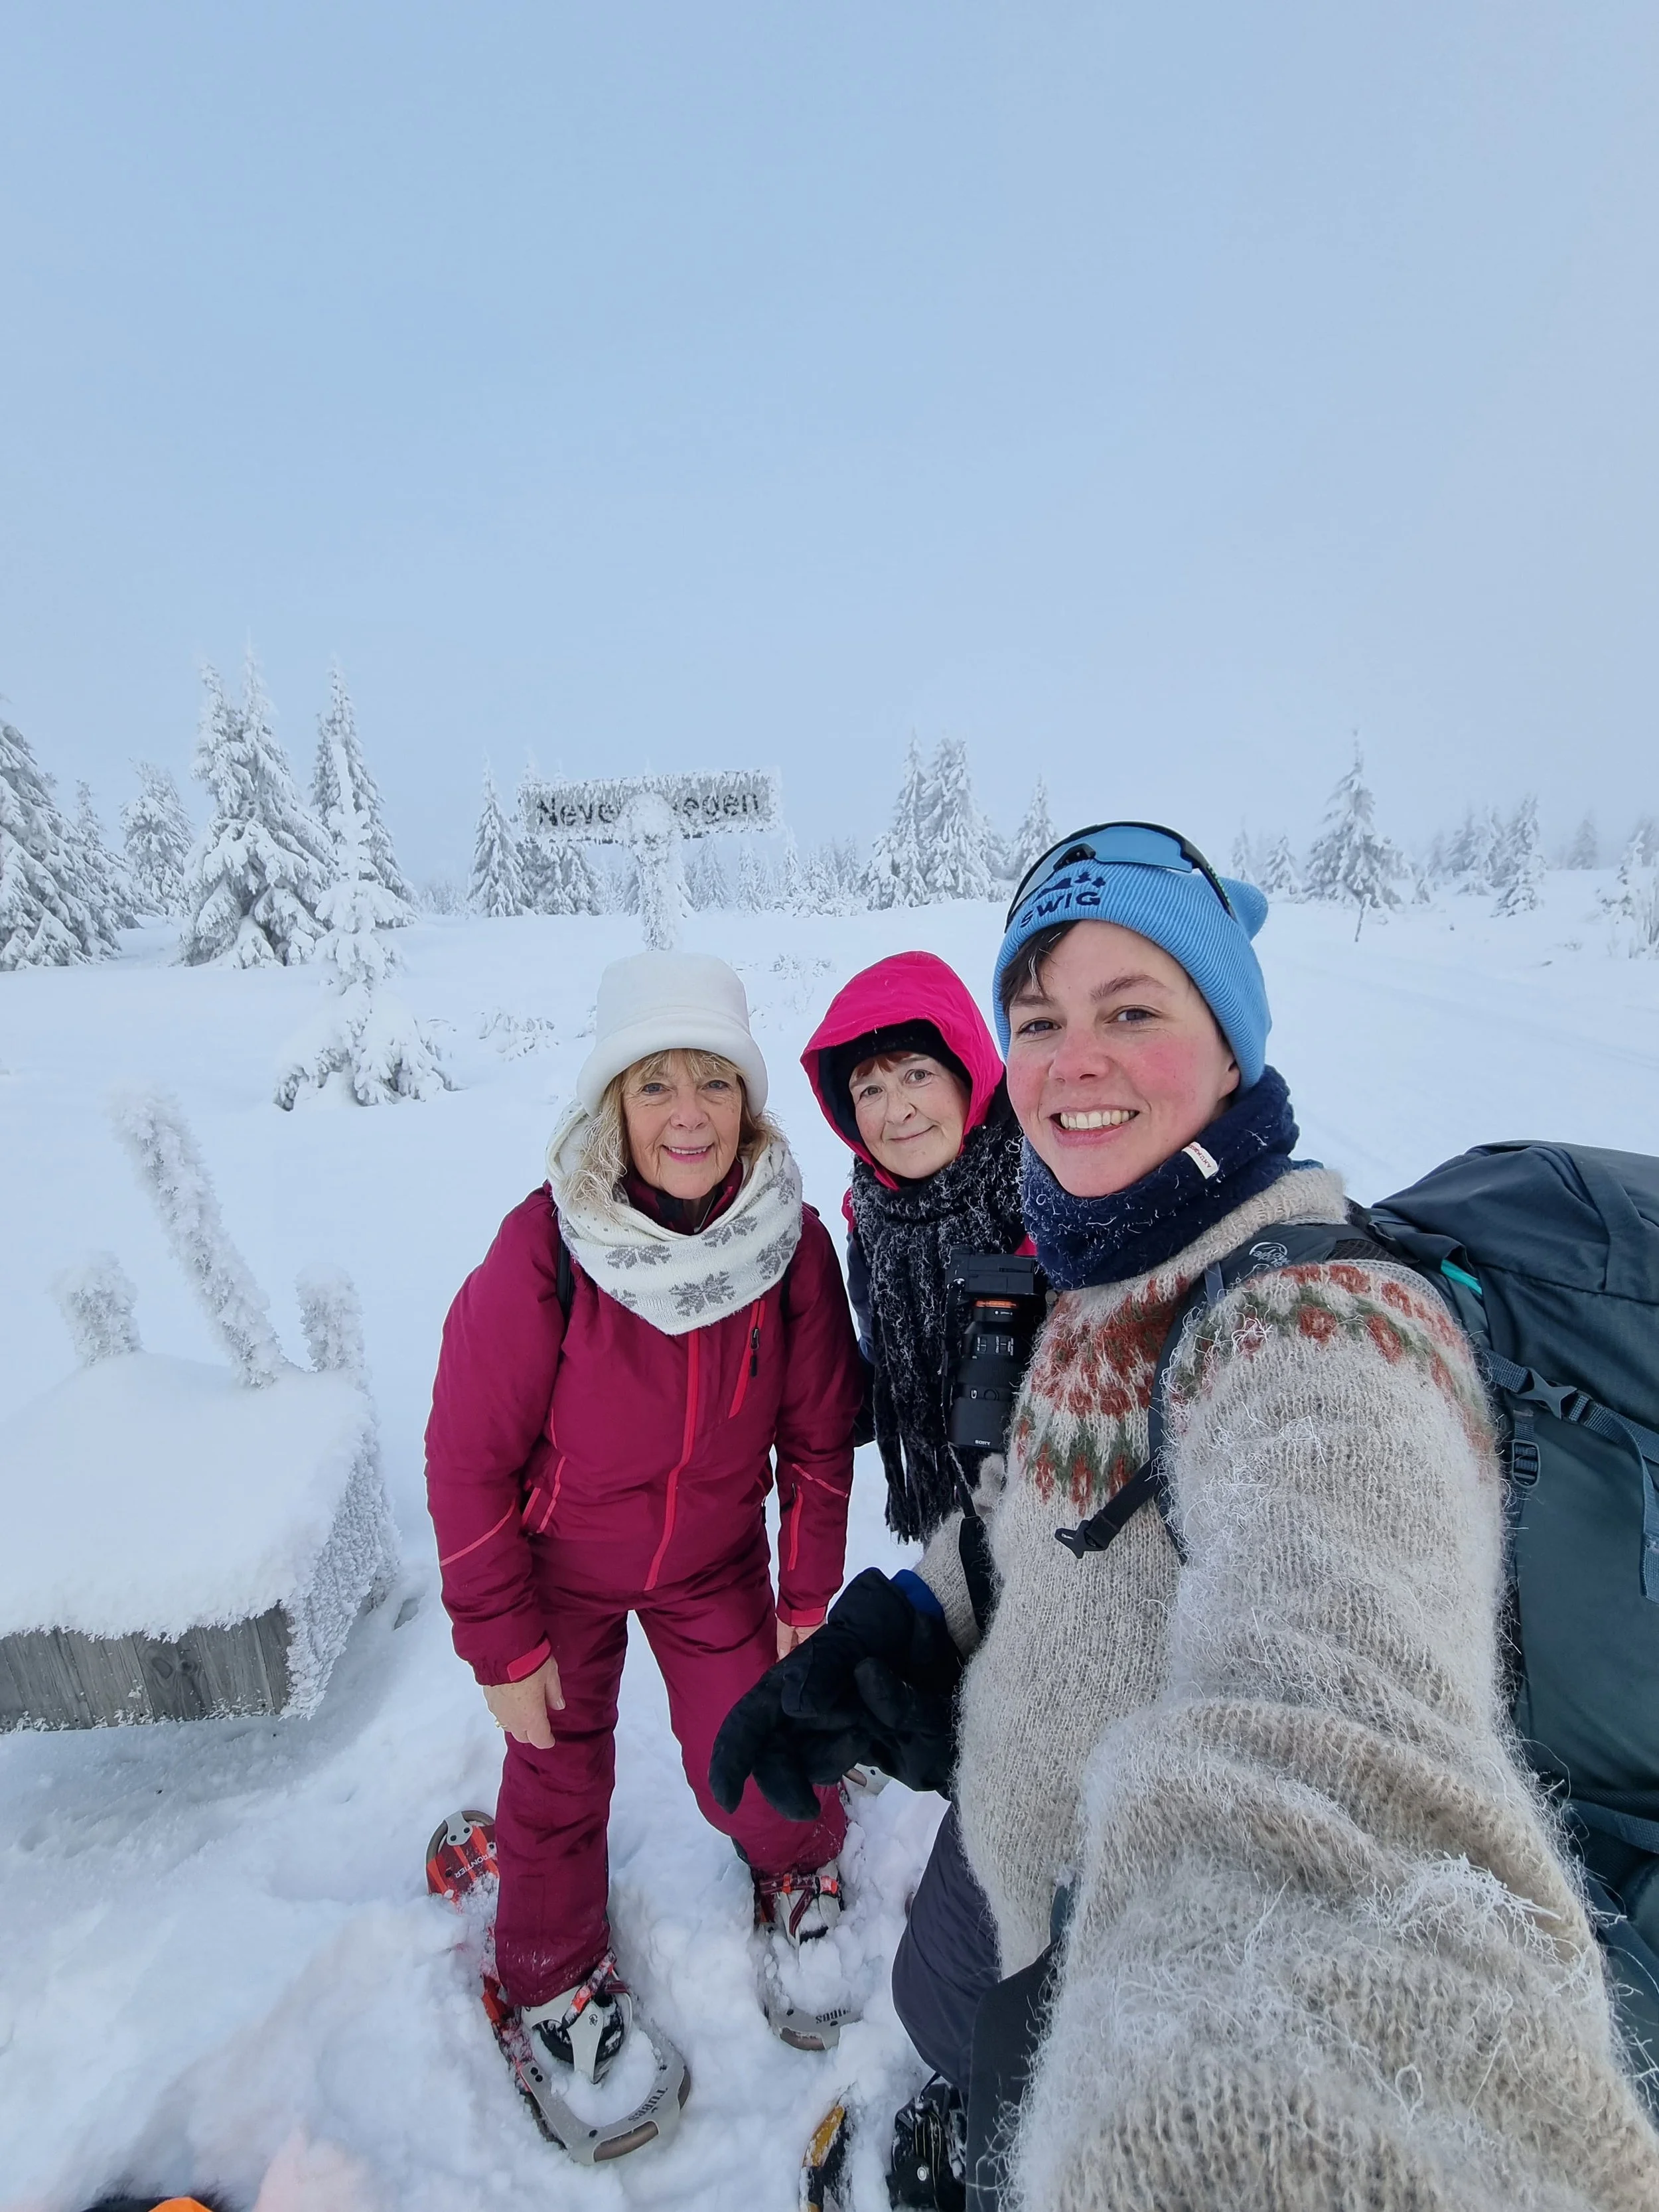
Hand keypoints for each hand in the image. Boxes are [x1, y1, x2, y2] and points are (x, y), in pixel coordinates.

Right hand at [482, 1656, 564, 1748]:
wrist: (501, 1650)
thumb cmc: (531, 1663)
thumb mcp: (550, 1675)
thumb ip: (554, 1693)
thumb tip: (559, 1706)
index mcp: (532, 1718)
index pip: (540, 1740)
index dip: (547, 1740)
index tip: (551, 1739)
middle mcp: (514, 1720)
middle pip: (523, 1737)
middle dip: (532, 1734)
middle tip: (539, 1723)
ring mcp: (499, 1712)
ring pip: (509, 1727)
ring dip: (518, 1723)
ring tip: (525, 1711)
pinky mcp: (488, 1701)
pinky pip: (500, 1714)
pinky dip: (508, 1712)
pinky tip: (511, 1701)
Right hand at [711, 1571, 961, 1820]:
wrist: (942, 1634)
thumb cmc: (892, 1621)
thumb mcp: (860, 1625)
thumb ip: (827, 1666)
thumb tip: (794, 1706)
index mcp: (790, 1679)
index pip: (748, 1723)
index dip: (730, 1760)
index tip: (727, 1798)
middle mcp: (804, 1708)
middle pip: (774, 1757)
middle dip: (784, 1785)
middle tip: (806, 1809)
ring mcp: (833, 1727)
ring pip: (809, 1765)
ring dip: (828, 1760)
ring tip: (861, 1734)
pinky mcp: (861, 1741)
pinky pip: (842, 1762)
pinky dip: (849, 1756)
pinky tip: (869, 1733)